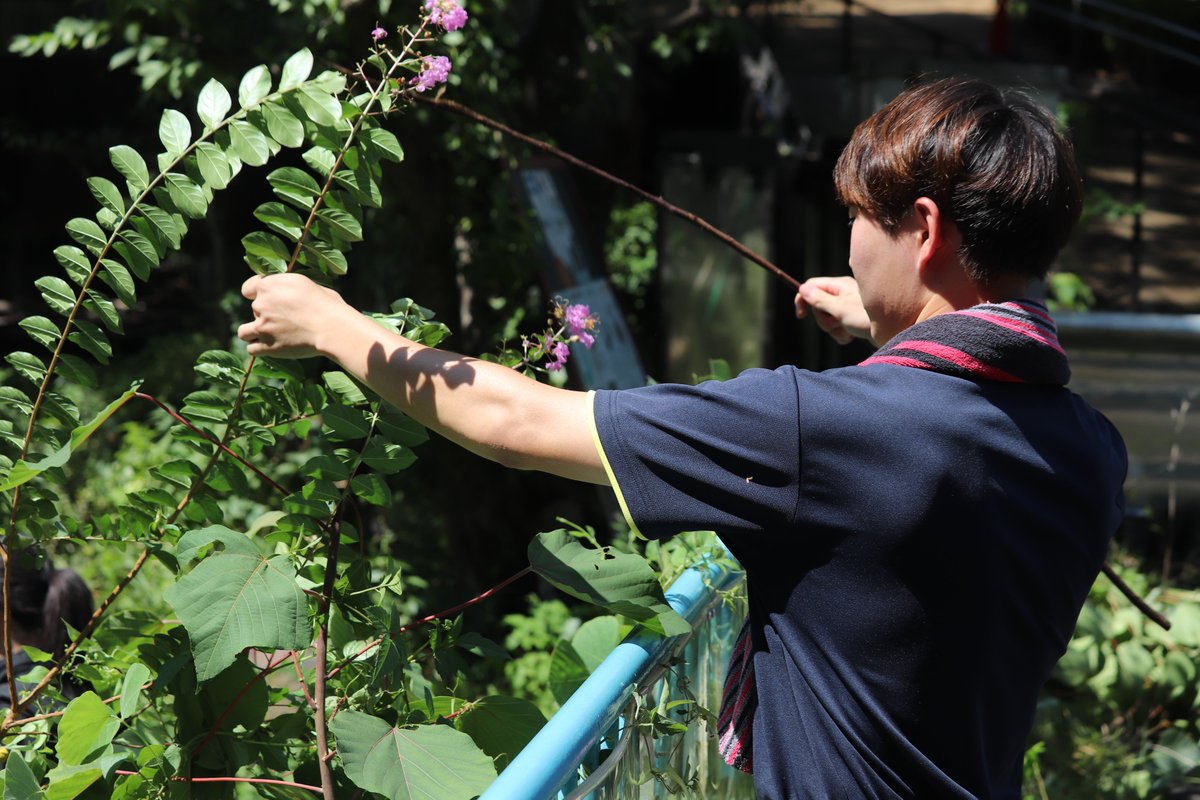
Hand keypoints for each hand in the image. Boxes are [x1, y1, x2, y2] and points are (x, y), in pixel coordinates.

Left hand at [237, 273, 355, 357]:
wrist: (331, 327)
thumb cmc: (326, 304)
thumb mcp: (306, 284)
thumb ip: (288, 287)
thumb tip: (288, 293)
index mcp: (269, 285)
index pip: (248, 288)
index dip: (257, 293)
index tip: (268, 298)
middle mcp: (260, 305)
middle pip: (254, 309)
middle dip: (266, 313)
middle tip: (285, 318)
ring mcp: (262, 327)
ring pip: (244, 332)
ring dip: (254, 332)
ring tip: (269, 334)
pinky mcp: (267, 346)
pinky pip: (251, 349)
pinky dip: (259, 348)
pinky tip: (270, 346)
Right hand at [794, 276, 872, 344]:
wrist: (893, 333)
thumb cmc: (868, 318)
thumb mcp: (840, 309)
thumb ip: (820, 299)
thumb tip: (803, 289)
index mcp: (840, 286)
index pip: (812, 286)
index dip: (803, 299)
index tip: (801, 316)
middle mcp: (843, 294)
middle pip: (818, 306)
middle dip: (823, 320)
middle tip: (837, 323)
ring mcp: (847, 308)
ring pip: (827, 320)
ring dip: (833, 329)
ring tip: (848, 331)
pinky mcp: (852, 321)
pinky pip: (837, 329)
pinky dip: (841, 335)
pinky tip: (852, 336)